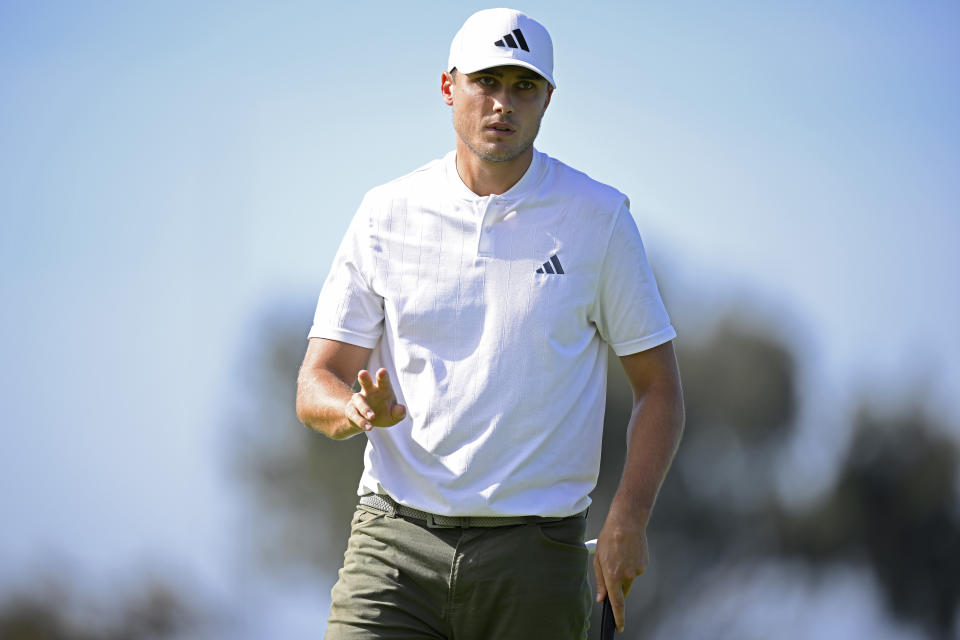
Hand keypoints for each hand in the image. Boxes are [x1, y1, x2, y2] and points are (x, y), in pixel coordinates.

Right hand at [345, 368, 406, 431]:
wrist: (368, 422)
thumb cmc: (384, 413)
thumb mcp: (394, 415)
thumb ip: (399, 413)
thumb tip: (401, 409)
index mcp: (382, 388)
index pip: (383, 380)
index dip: (382, 375)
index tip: (382, 371)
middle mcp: (368, 391)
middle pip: (365, 382)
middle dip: (364, 377)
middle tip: (362, 373)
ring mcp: (358, 400)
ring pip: (359, 400)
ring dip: (365, 408)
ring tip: (372, 417)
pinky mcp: (351, 411)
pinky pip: (355, 415)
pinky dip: (361, 422)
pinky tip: (369, 428)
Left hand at [593, 513, 648, 632]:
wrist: (627, 522)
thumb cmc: (609, 538)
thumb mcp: (598, 559)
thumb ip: (599, 581)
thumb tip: (601, 598)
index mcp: (612, 575)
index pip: (617, 603)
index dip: (618, 617)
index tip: (619, 627)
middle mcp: (626, 576)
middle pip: (623, 590)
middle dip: (618, 585)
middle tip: (613, 565)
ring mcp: (637, 570)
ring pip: (629, 579)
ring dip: (624, 572)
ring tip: (621, 554)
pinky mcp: (644, 564)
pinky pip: (636, 570)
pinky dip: (631, 564)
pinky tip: (628, 552)